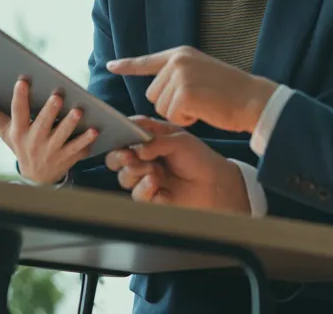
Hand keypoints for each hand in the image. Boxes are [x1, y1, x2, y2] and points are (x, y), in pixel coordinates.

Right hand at [0, 78, 97, 184]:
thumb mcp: (2, 130)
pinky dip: (86, 141)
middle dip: (50, 111)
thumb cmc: (19, 143)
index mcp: (18, 131)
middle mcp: (34, 142)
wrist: (35, 178)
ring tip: (78, 111)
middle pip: (42, 125)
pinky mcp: (67, 159)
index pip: (18, 112)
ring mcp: (51, 151)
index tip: (23, 81)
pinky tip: (95, 130)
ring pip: (62, 137)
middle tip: (58, 96)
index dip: (20, 97)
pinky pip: (78, 150)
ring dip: (71, 124)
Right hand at [105, 117, 250, 213]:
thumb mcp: (180, 141)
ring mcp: (146, 178)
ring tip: (152, 171)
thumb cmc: (198, 157)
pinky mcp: (151, 197)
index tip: (118, 136)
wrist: (215, 184)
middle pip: (117, 158)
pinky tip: (155, 183)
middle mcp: (144, 159)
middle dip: (118, 157)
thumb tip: (137, 149)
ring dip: (134, 172)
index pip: (126, 135)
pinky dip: (144, 189)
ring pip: (125, 177)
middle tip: (127, 157)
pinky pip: (138, 195)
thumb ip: (156, 142)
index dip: (119, 135)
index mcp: (148, 141)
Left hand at [106, 47, 277, 131]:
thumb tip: (156, 92)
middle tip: (198, 102)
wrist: (253, 100)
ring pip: (161, 108)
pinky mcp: (184, 93)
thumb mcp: (201, 74)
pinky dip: (186, 121)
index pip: (148, 61)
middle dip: (171, 105)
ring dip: (179, 114)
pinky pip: (172, 116)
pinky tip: (203, 112)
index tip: (110, 66)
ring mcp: (180, 76)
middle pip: (153, 94)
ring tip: (203, 105)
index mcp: (181, 54)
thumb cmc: (231, 93)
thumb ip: (179, 76)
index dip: (128, 65)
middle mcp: (177, 61)